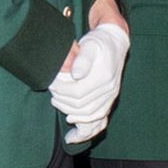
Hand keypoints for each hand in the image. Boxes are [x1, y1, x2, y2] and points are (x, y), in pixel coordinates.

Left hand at [50, 21, 129, 138]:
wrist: (115, 43)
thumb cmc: (99, 43)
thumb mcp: (90, 45)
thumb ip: (82, 60)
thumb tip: (75, 75)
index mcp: (104, 77)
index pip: (78, 93)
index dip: (61, 91)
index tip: (51, 84)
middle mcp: (110, 89)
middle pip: (82, 106)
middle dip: (63, 102)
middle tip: (53, 94)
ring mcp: (111, 95)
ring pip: (91, 115)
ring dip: (72, 114)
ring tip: (59, 106)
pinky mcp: (110, 99)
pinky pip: (100, 119)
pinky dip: (86, 125)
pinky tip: (73, 125)